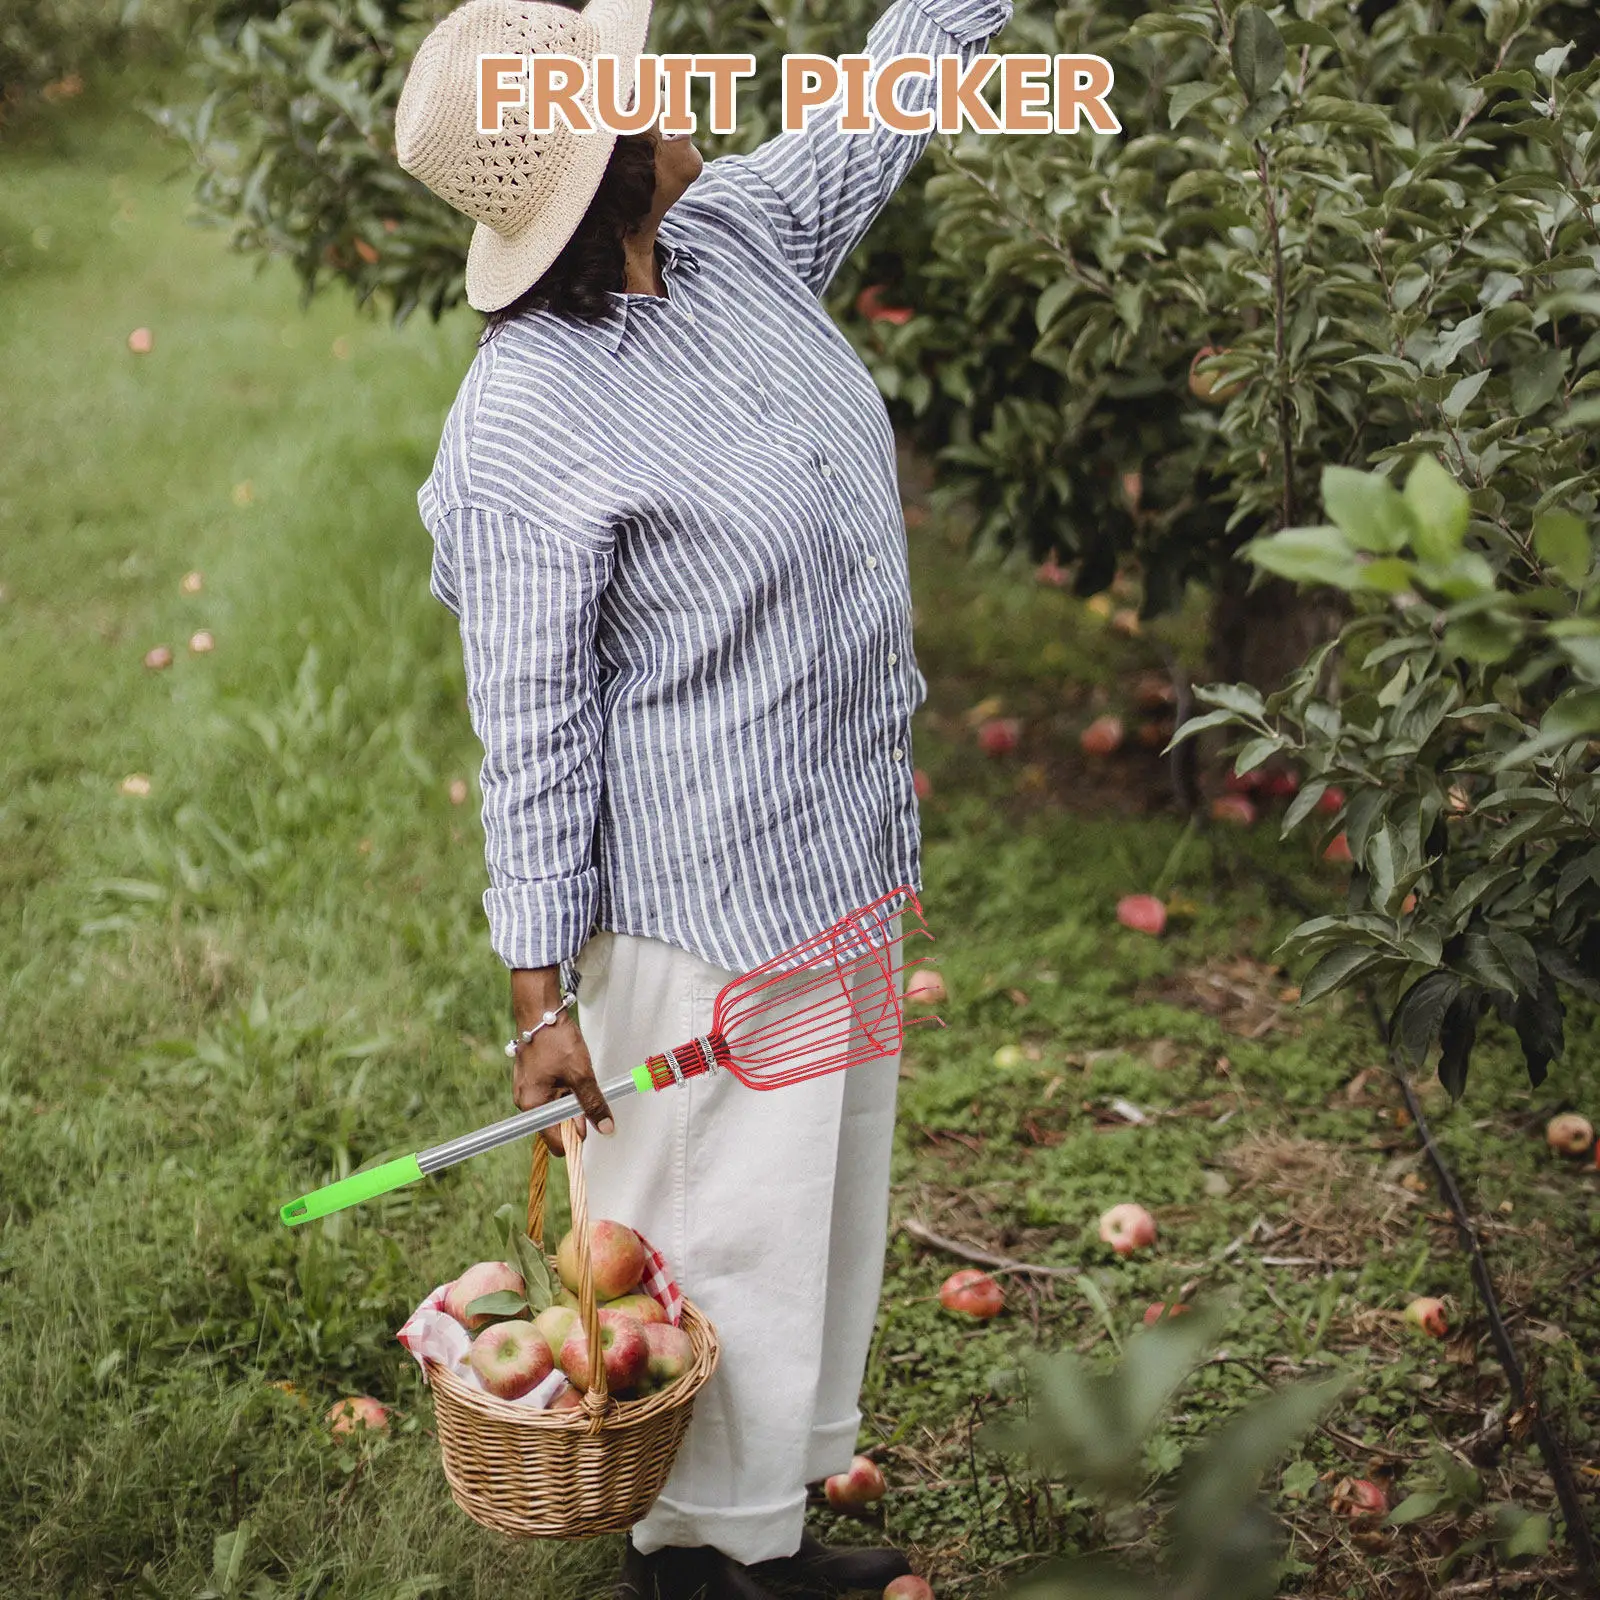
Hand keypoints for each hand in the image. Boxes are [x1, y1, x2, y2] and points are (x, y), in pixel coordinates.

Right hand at [511, 1012, 613, 1156]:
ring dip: (572, 1100)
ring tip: (579, 1076)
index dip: (576, 1138)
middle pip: (556, 1125)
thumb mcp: (580, 1074)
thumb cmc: (556, 1041)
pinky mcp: (533, 1079)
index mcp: (533, 1106)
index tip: (592, 1124)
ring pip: (556, 1108)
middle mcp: (526, 1102)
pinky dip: (566, 1089)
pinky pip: (552, 1094)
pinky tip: (573, 1072)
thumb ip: (592, 1104)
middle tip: (588, 1093)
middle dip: (576, 1116)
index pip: (555, 1141)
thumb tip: (606, 1129)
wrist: (540, 1011)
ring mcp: (529, 1089)